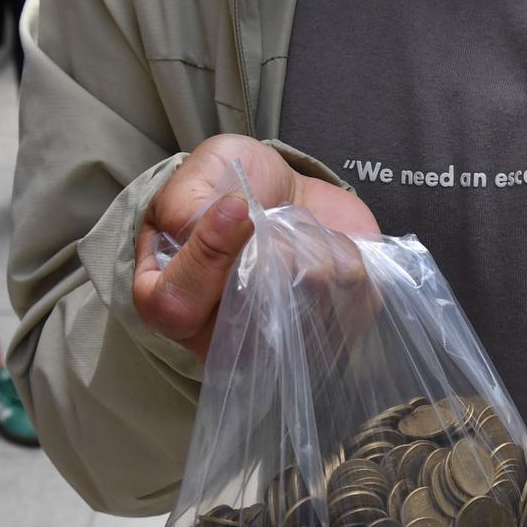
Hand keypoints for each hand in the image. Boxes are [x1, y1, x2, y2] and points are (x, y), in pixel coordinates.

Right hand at [133, 134, 378, 362]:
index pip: (176, 305)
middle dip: (274, 246)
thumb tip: (228, 220)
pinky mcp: (337, 332)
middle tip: (268, 217)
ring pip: (313, 297)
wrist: (283, 190)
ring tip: (295, 229)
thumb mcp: (192, 181)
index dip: (209, 255)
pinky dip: (346, 256)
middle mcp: (224, 338)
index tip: (237, 206)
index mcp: (171, 301)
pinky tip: (325, 246)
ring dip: (311, 244)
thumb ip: (186, 206)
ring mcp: (282, 345)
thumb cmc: (230, 189)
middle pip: (256, 311)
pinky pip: (355, 299)